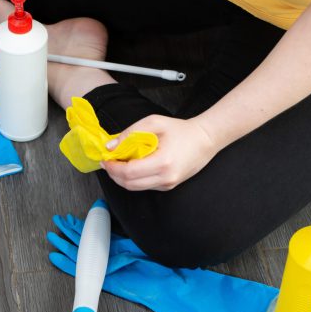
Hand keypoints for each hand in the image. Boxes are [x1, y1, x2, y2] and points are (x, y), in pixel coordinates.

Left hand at [101, 115, 218, 190]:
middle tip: (108, 162)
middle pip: (129, 184)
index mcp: (163, 162)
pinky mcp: (168, 186)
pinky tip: (131, 167)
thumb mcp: (154, 123)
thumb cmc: (180, 130)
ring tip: (117, 164)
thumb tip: (110, 147)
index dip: (113, 167)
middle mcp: (166, 178)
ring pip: (135, 188)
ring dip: (122, 178)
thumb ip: (130, 133)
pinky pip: (144, 186)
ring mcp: (168, 184)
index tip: (106, 159)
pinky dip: (133, 179)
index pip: (129, 172)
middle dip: (114, 174)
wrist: (205, 140)